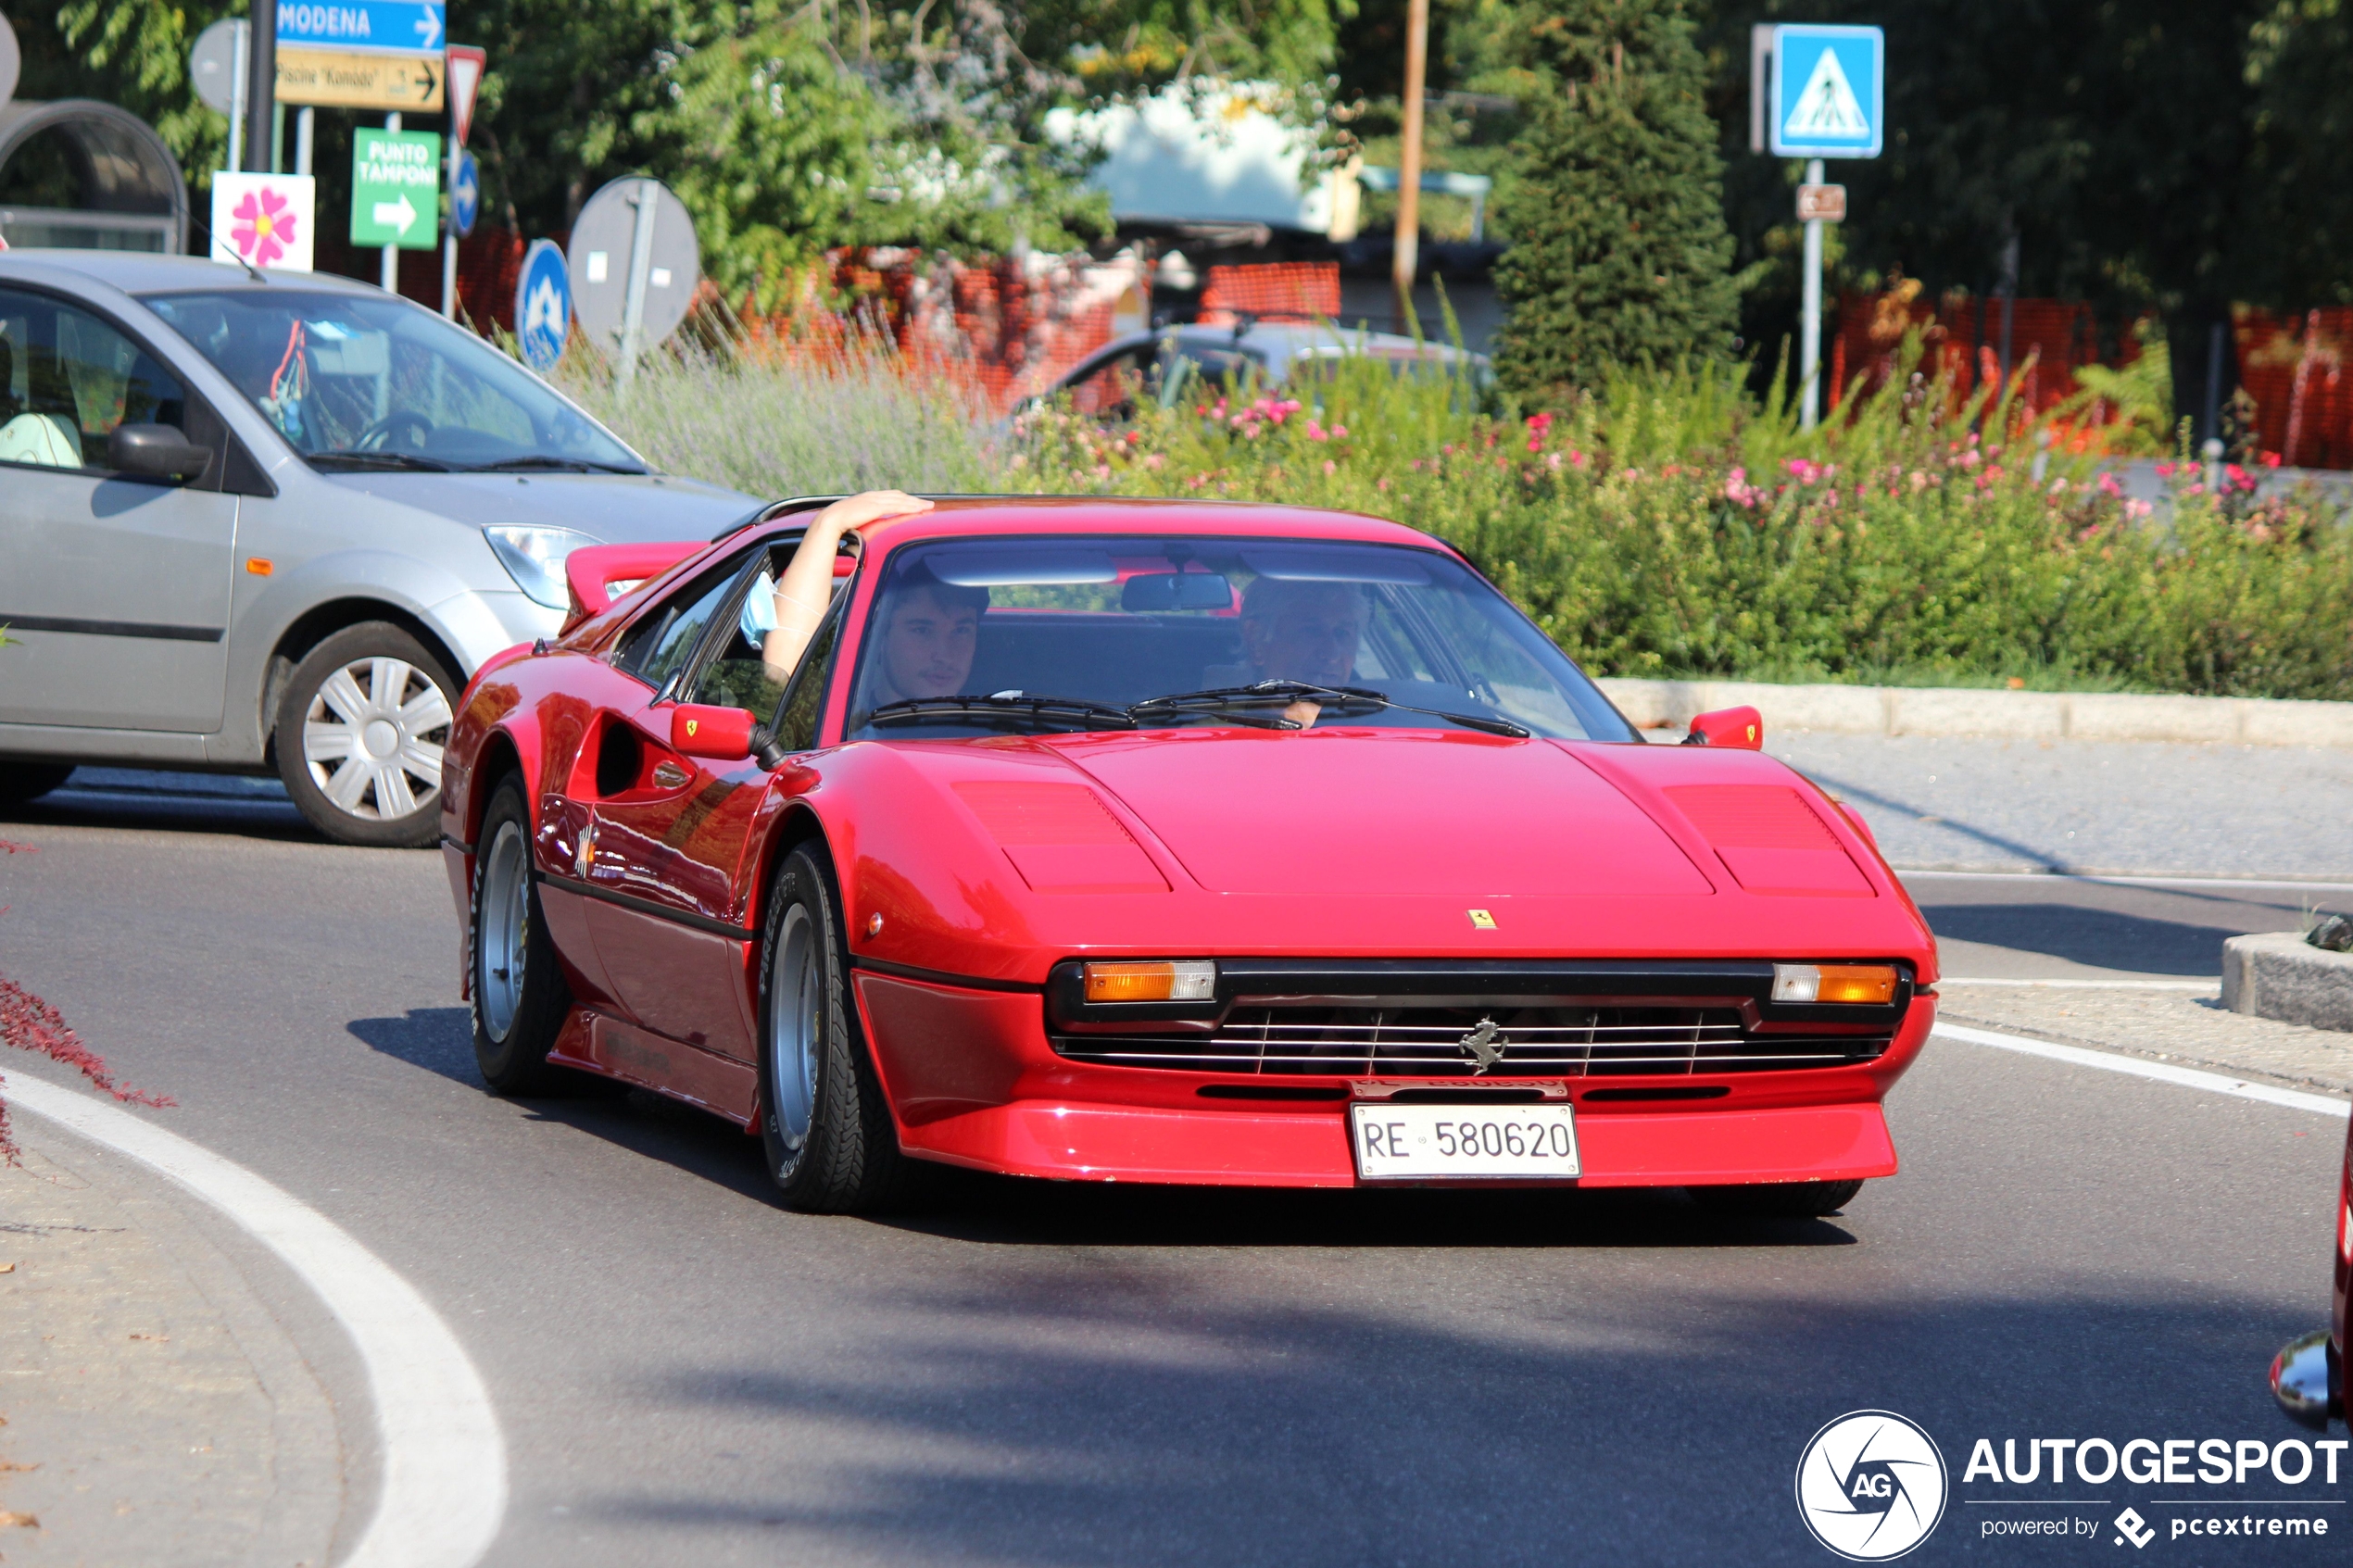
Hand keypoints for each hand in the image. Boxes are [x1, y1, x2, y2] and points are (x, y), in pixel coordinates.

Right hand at [816, 489, 932, 540]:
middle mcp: (871, 497)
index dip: (903, 500)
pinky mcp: (875, 507)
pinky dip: (909, 508)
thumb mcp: (852, 523)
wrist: (828, 522)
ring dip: (916, 504)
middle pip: (898, 496)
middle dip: (914, 500)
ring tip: (929, 507)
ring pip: (900, 500)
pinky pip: (896, 506)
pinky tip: (918, 510)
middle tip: (928, 504)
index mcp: (866, 499)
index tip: (914, 504)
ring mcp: (873, 500)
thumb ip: (862, 524)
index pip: (889, 497)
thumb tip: (865, 532)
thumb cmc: (836, 526)